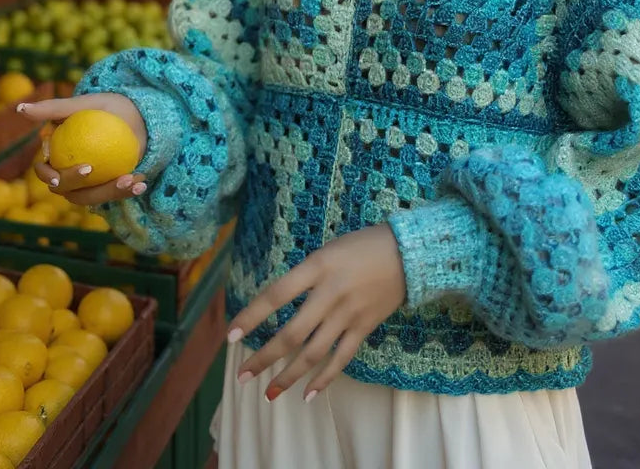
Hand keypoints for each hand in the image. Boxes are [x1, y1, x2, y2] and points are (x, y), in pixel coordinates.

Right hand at [18, 93, 148, 206]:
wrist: (133, 113)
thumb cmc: (103, 107)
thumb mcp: (83, 104)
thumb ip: (52, 108)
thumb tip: (20, 108)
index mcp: (54, 158)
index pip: (45, 173)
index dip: (54, 176)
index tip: (83, 168)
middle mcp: (67, 176)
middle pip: (69, 192)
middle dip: (91, 190)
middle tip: (116, 177)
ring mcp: (87, 185)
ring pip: (93, 198)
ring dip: (113, 193)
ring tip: (131, 180)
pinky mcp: (106, 188)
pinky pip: (114, 194)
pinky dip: (128, 190)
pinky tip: (141, 181)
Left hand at [226, 224, 406, 401]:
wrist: (409, 252)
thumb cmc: (362, 245)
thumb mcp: (327, 250)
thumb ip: (306, 277)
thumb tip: (279, 305)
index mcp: (317, 266)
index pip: (276, 295)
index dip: (252, 316)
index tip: (230, 336)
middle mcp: (331, 292)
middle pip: (292, 333)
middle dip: (264, 357)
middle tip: (242, 377)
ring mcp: (349, 313)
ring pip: (313, 353)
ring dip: (289, 376)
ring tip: (268, 394)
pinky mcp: (365, 327)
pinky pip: (341, 358)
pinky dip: (324, 379)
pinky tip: (308, 395)